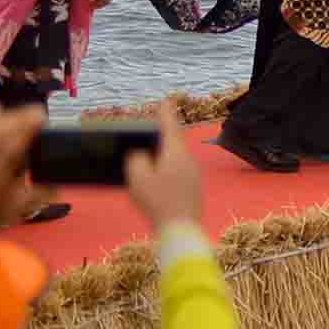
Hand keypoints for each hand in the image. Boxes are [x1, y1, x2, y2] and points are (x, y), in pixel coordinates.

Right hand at [124, 103, 204, 230]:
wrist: (181, 228)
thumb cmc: (158, 201)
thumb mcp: (138, 177)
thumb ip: (136, 159)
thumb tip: (140, 154)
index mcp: (176, 153)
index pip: (170, 127)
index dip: (165, 114)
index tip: (165, 100)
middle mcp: (188, 160)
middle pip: (172, 142)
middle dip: (160, 137)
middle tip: (149, 130)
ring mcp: (192, 174)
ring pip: (174, 158)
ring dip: (160, 155)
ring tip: (146, 156)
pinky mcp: (192, 188)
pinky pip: (176, 172)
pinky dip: (164, 170)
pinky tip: (154, 178)